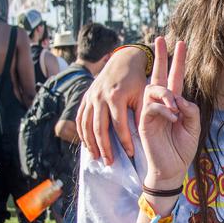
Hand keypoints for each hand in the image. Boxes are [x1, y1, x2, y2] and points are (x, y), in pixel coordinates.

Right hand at [78, 45, 148, 163]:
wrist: (124, 60)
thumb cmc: (137, 79)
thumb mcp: (143, 94)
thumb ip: (142, 114)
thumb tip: (141, 135)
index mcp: (115, 96)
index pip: (119, 125)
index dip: (125, 141)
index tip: (130, 154)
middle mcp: (100, 97)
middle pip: (99, 128)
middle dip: (104, 148)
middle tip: (110, 163)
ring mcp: (90, 97)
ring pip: (87, 125)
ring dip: (90, 143)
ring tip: (96, 157)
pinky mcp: (86, 97)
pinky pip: (81, 118)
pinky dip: (82, 132)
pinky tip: (87, 144)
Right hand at [138, 37, 198, 187]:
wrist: (172, 168)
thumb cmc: (182, 148)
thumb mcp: (194, 126)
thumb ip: (191, 110)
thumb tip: (178, 98)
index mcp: (175, 103)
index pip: (175, 78)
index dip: (178, 61)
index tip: (180, 42)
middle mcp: (161, 104)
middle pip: (159, 75)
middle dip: (161, 57)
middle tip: (160, 38)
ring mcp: (151, 112)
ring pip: (154, 89)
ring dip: (167, 94)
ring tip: (176, 108)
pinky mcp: (144, 122)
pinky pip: (151, 106)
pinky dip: (163, 109)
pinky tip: (173, 118)